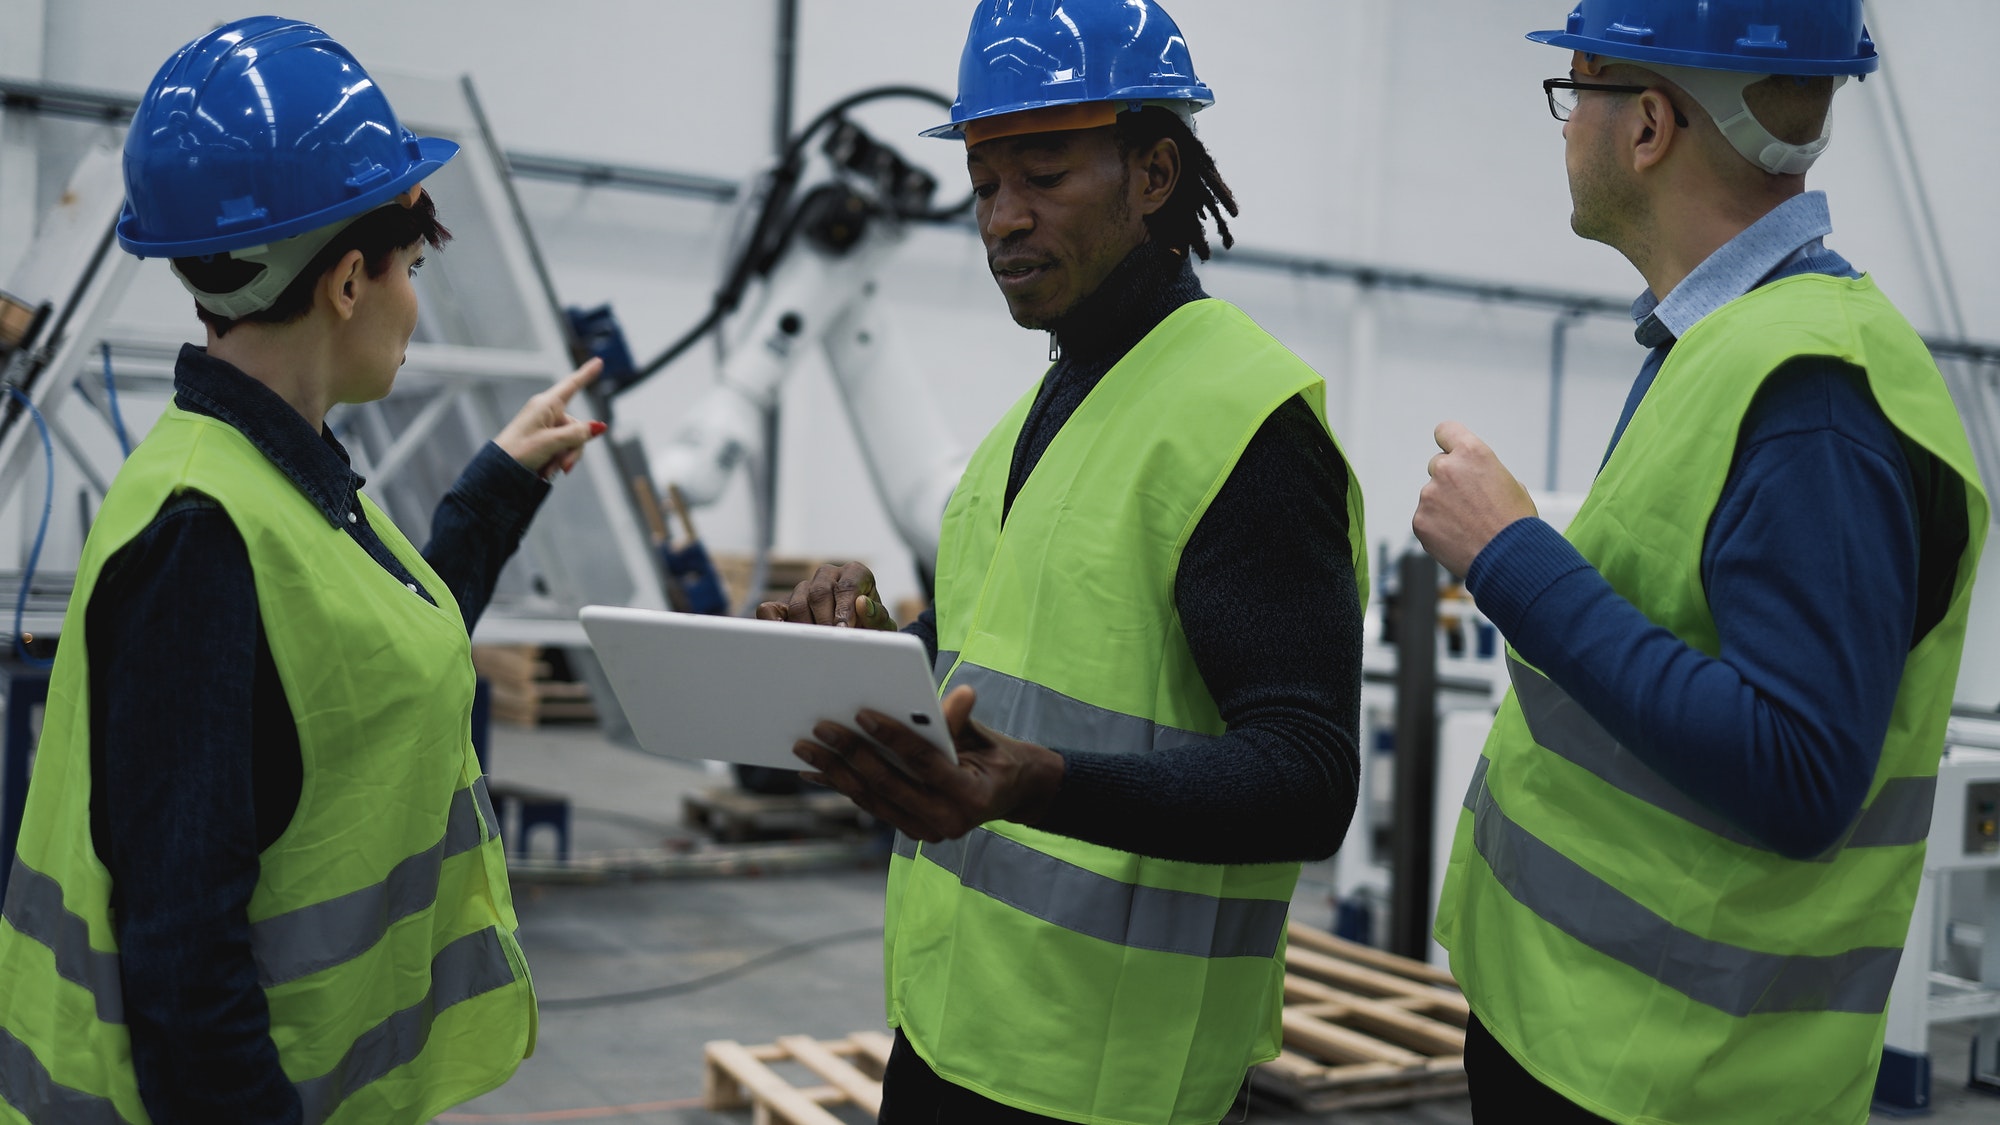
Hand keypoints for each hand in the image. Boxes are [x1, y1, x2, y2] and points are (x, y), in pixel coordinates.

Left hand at [494, 358, 605, 479]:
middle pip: (577, 427)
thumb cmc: (518, 451)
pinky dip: (556, 461)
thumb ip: (578, 434)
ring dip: (564, 458)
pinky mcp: (542, 439)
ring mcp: (545, 427)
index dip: (586, 374)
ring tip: (550, 470)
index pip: (572, 385)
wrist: (498, 471)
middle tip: (564, 467)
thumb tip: (598, 427)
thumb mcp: (553, 442)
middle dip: (573, 449)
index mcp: (546, 405)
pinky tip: (546, 471)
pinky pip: (561, 448)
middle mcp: (547, 413)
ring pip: (571, 441)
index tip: (598, 362)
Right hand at [754, 561, 896, 629]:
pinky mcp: (783, 604)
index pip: (847, 585)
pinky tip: (787, 641)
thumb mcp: (882, 627)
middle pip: (819, 592)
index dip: (844, 609)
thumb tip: (863, 603)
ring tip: (815, 647)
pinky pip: (770, 609)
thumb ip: (877, 616)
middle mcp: (829, 576)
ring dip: (806, 627)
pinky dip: (774, 624)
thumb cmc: (871, 629)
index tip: (844, 631)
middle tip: (829, 643)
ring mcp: (804, 588)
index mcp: (855, 573)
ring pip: (797, 602)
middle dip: (824, 620)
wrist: (857, 639)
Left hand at [794, 686, 1064, 841]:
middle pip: (889, 784)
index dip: (894, 738)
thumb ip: (962, 721)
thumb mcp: (984, 736)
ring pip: (872, 799)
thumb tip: (961, 695)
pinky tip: (815, 772)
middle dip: (851, 754)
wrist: (1011, 793)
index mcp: (971, 796)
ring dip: (835, 772)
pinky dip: (842, 786)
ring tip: (806, 747)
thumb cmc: (995, 755)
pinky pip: (871, 806)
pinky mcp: (910, 831)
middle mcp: (947, 822)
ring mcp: (927, 832)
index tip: (863, 714)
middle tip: (821, 727)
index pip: (924, 763)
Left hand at [1413, 421, 1537, 575]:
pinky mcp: (1420, 520)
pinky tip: (1458, 538)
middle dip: (1449, 480)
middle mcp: (1446, 469)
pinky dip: (1437, 528)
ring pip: (1432, 495)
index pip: (1445, 431)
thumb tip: (1474, 477)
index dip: (1449, 442)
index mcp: (1472, 453)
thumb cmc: (1515, 523)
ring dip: (1444, 506)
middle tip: (1469, 502)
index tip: (1450, 451)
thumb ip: (1485, 473)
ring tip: (1469, 526)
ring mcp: (1429, 495)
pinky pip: (1425, 519)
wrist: (1509, 559)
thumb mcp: (1511, 484)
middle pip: (1438, 465)